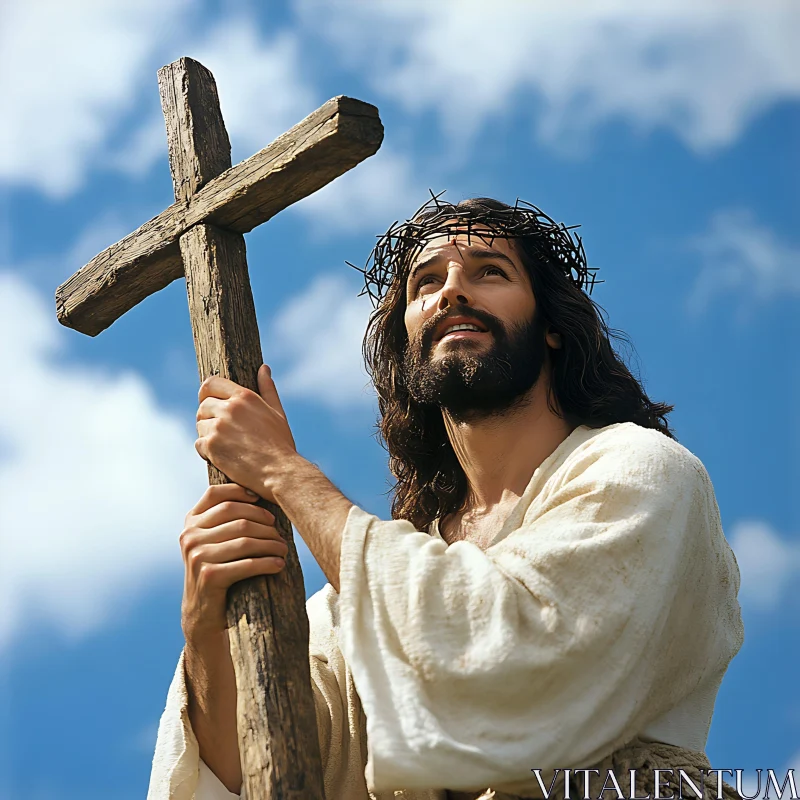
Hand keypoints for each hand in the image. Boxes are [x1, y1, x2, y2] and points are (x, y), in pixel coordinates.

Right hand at [180, 483, 287, 644]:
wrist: (203, 614)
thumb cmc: (218, 570)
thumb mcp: (213, 541)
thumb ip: (224, 518)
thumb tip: (260, 492)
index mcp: (190, 522)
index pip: (215, 494)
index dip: (240, 492)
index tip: (261, 500)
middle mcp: (190, 536)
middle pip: (238, 517)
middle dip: (265, 524)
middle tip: (281, 534)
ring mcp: (197, 555)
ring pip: (246, 539)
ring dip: (271, 544)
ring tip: (283, 550)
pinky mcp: (209, 576)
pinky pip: (247, 564)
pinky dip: (267, 563)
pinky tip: (279, 565)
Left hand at [195, 364, 296, 499]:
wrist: (279, 471)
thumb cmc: (281, 444)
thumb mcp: (277, 413)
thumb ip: (267, 389)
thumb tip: (264, 368)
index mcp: (245, 397)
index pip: (211, 383)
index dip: (206, 393)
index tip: (209, 403)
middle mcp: (230, 408)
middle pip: (203, 406)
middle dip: (208, 418)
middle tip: (220, 431)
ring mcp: (219, 427)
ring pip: (200, 425)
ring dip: (207, 435)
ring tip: (225, 445)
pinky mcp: (212, 446)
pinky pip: (199, 444)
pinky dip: (206, 451)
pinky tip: (222, 456)